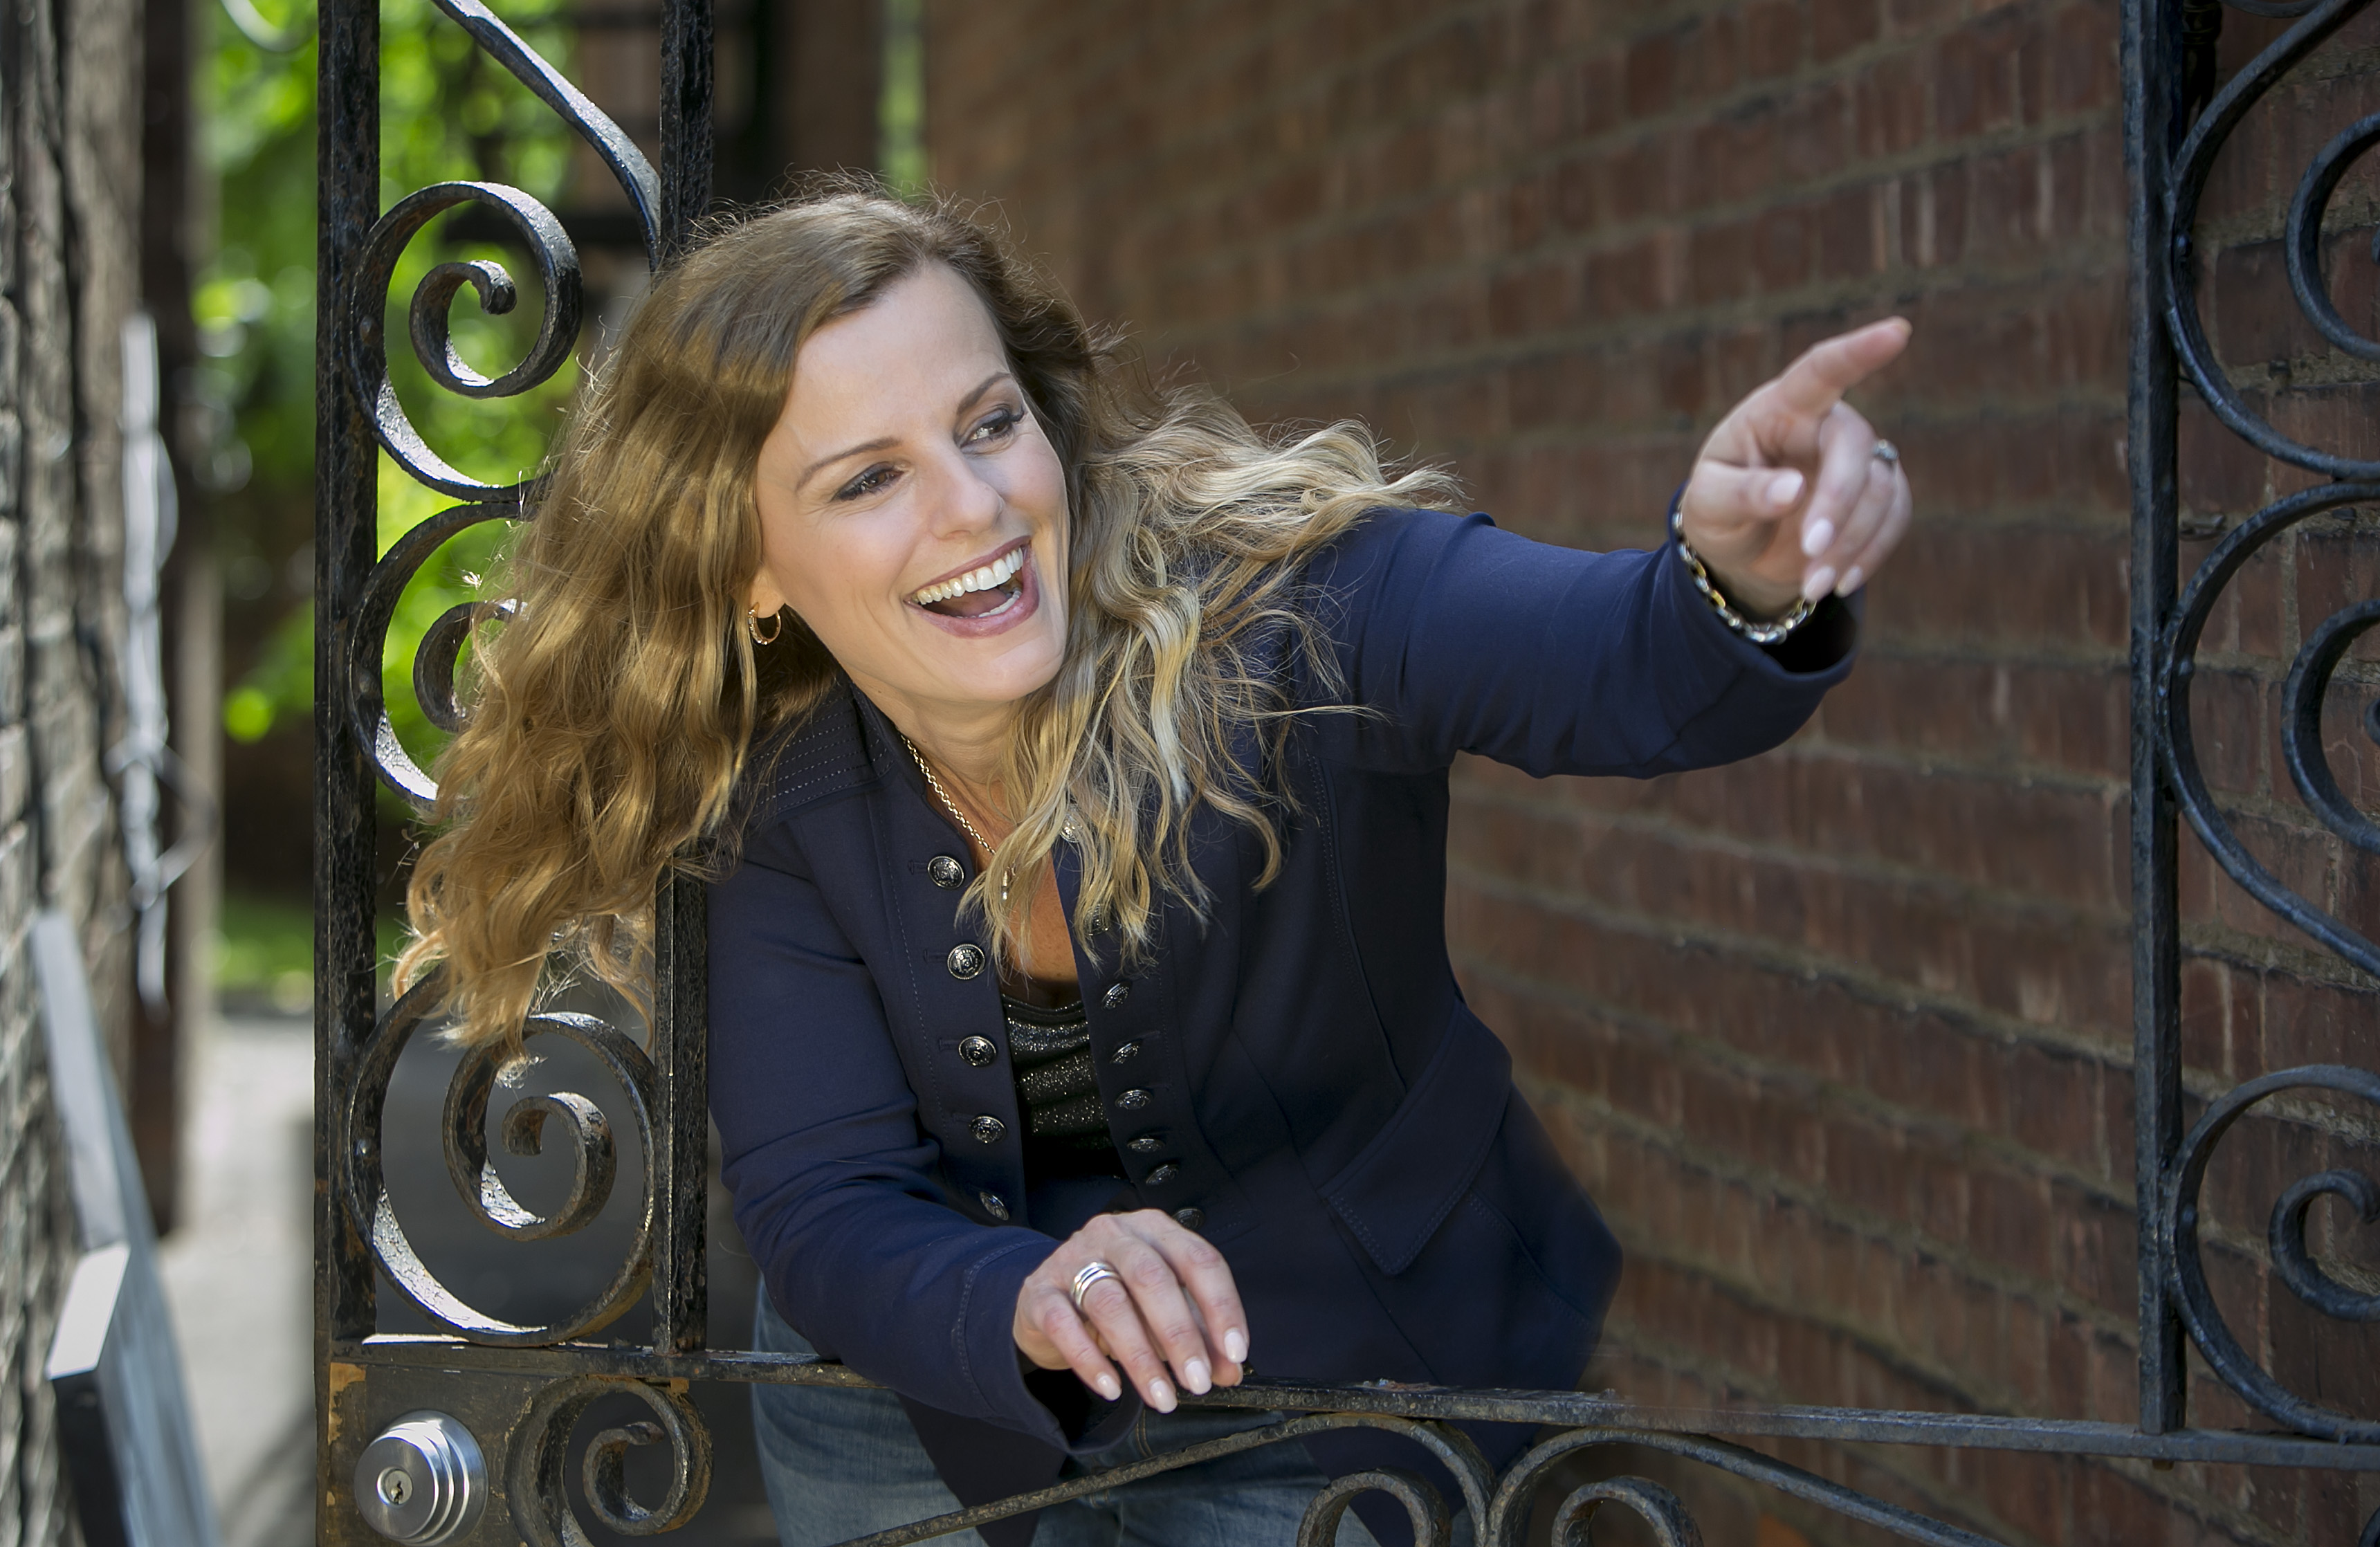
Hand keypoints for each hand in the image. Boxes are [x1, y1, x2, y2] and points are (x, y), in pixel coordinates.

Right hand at [1013, 1209, 1246, 1412]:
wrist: (1050, 1297)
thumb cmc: (1120, 1298)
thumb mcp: (1164, 1312)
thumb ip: (1200, 1337)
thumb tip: (1228, 1371)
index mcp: (1156, 1230)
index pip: (1199, 1259)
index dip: (1222, 1306)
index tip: (1235, 1352)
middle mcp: (1115, 1235)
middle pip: (1152, 1278)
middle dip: (1181, 1335)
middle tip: (1197, 1383)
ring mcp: (1072, 1259)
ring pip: (1110, 1303)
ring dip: (1141, 1357)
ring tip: (1161, 1397)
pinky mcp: (1040, 1291)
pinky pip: (1064, 1325)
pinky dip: (1090, 1361)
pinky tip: (1112, 1388)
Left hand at [1678, 317, 1914, 618]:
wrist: (1742, 546)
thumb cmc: (1719, 507)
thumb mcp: (1709, 503)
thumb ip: (1743, 493)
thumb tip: (1792, 490)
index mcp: (1779, 409)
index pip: (1820, 371)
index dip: (1858, 351)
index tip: (1898, 332)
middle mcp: (1826, 424)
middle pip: (1854, 447)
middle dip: (1837, 503)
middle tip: (1810, 552)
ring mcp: (1859, 458)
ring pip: (1879, 490)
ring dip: (1848, 543)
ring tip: (1810, 586)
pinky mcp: (1881, 493)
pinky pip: (1895, 517)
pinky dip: (1869, 554)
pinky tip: (1837, 582)